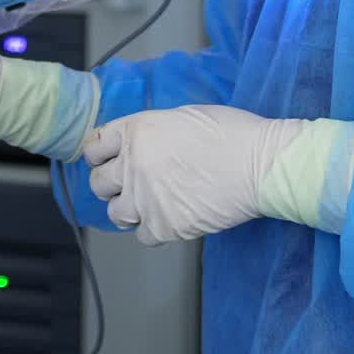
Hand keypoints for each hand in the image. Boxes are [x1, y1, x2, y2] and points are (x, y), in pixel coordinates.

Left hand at [84, 105, 306, 245]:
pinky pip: (143, 236)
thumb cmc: (230, 134)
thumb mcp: (181, 116)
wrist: (258, 165)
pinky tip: (169, 220)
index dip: (100, 154)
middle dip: (110, 184)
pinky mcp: (164, 226)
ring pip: (115, 213)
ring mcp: (145, 198)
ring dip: (128, 210)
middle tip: (127, 186)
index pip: (94, 146)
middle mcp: (132, 164)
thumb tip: (144, 144)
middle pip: (98, 182)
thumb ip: (152, 132)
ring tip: (146, 206)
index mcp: (136, 131)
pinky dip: (153, 231)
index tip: (106, 160)